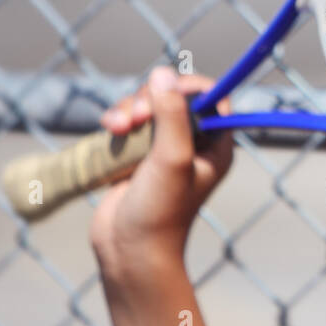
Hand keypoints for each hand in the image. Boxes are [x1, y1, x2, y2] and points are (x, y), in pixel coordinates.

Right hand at [89, 67, 232, 283]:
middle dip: (149, 99)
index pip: (212, 98)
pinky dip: (118, 121)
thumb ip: (171, 115)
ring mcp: (162, 150)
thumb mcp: (171, 159)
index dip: (188, 86)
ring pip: (146, 107)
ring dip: (128, 109)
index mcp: (216, 146)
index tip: (165, 90)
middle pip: (173, 97)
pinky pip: (129, 123)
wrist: (129, 252)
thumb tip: (164, 73)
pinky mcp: (137, 156)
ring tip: (115, 128)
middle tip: (135, 118)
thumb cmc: (159, 212)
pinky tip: (109, 130)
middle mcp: (193, 145)